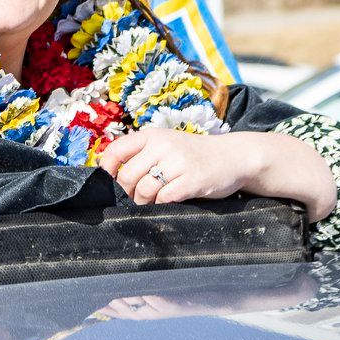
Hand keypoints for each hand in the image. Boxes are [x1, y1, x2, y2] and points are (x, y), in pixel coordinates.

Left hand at [97, 129, 255, 206]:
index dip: (107, 170)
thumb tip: (112, 177)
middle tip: (133, 198)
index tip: (110, 183)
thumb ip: (142, 155)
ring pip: (144, 189)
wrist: (232, 156)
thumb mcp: (166, 144)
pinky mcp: (193, 180)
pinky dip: (160, 205)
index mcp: (152, 135)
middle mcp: (163, 145)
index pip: (116, 150)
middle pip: (128, 176)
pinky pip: (165, 197)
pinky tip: (165, 203)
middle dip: (126, 193)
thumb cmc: (193, 154)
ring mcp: (179, 162)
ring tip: (149, 202)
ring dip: (142, 201)